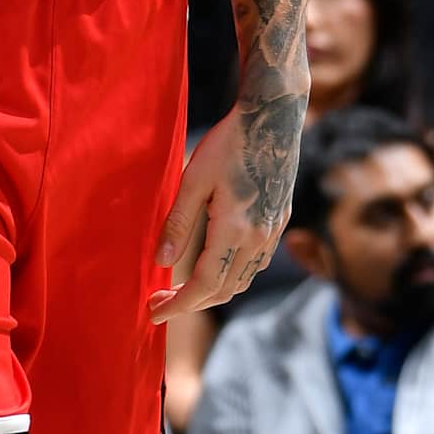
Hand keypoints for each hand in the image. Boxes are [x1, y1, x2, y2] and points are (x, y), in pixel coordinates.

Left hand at [149, 89, 305, 323]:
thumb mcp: (194, 180)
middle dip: (189, 304)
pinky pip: (255, 265)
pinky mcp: (279, 223)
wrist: (273, 119)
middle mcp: (259, 238)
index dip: (178, 305)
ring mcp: (273, 233)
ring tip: (181, 290)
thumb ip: (178, 224)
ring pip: (241, 281)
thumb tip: (161, 262)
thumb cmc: (228, 144)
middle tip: (158, 302)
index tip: (154, 313)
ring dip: (211, 293)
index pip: (204, 285)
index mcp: (235, 230)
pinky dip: (231, 277)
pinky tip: (214, 267)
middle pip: (223, 291)